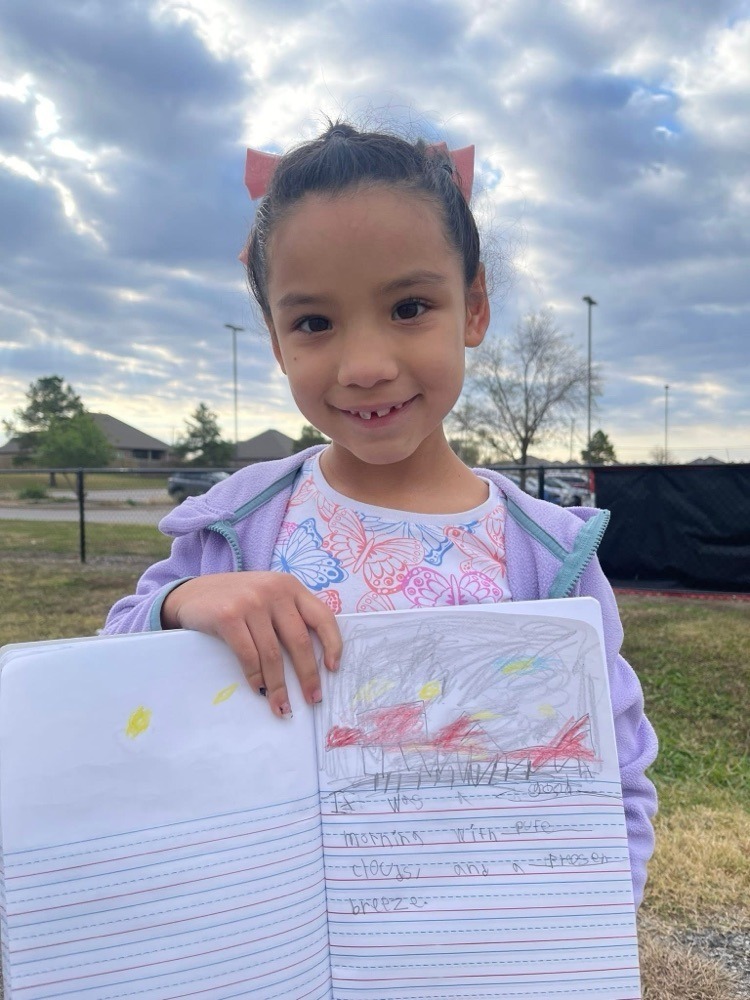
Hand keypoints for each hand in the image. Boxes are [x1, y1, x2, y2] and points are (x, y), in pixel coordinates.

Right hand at [161, 572, 341, 717]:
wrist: (191, 593)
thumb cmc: (236, 600)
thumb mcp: (268, 597)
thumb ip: (289, 615)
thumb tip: (313, 661)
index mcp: (290, 586)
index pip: (322, 616)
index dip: (333, 644)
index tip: (333, 669)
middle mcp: (274, 591)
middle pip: (299, 641)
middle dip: (308, 675)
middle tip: (313, 699)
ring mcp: (251, 602)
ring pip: (273, 654)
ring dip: (278, 686)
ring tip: (282, 706)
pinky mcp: (228, 616)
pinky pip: (248, 656)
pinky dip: (255, 678)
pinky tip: (258, 690)